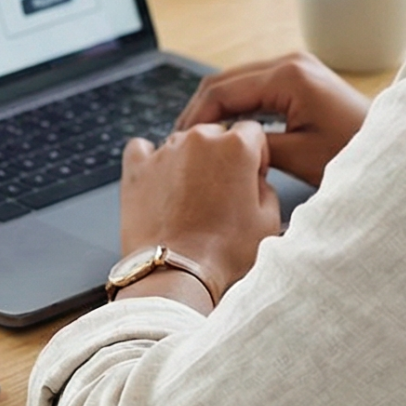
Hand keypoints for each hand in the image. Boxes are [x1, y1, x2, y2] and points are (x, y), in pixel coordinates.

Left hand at [117, 123, 280, 303]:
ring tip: (190, 198)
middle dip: (221, 157)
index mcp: (236, 146)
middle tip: (221, 193)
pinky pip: (142, 148)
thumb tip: (254, 180)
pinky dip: (150, 159)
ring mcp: (164, 151)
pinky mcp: (136, 167)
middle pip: (215, 134)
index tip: (250, 176)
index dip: (254, 155)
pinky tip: (158, 179)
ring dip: (188, 161)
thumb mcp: (268, 220)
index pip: (251, 132)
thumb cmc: (223, 252)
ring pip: (182, 142)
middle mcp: (199, 139)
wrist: (177, 273)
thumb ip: (266, 187)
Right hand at [172, 52, 369, 185]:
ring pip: (238, 82)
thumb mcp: (299, 156)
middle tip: (180, 141)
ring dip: (216, 107)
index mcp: (288, 76)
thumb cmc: (353, 153)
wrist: (393, 148)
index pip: (222, 91)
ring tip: (198, 138)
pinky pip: (256, 86)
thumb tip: (220, 145)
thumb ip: (253, 146)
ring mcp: (296, 66)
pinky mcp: (301, 77)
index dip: (196, 117)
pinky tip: (225, 128)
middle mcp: (290, 61)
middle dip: (200, 110)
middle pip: (225, 80)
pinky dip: (236, 105)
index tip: (179, 143)